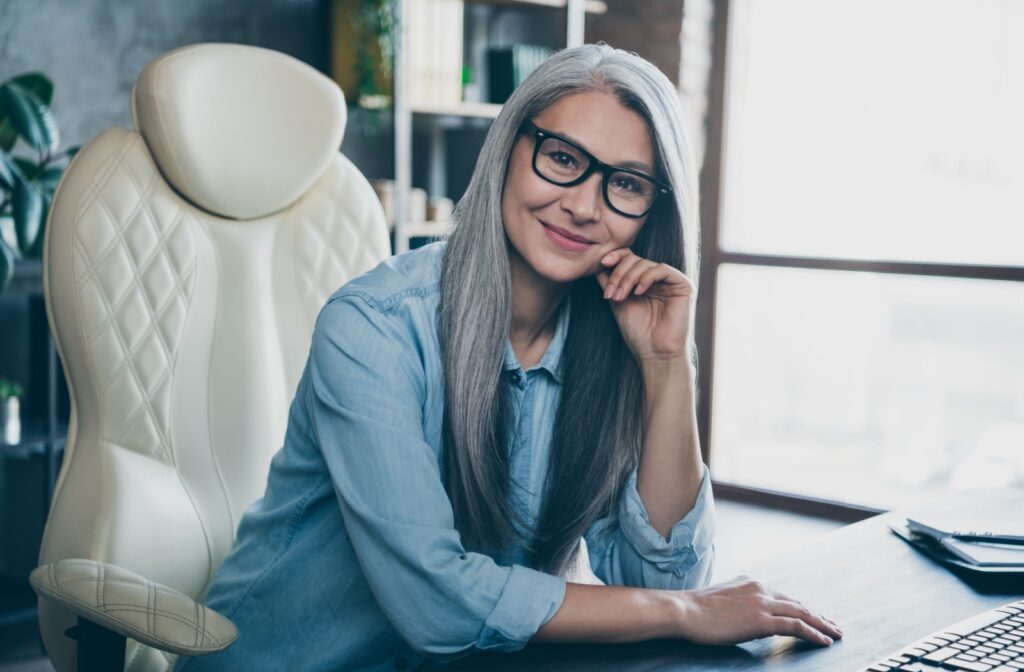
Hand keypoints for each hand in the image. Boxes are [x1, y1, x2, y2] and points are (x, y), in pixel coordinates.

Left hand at [594, 248, 693, 363]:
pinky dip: (646, 278)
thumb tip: (596, 262)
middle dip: (619, 274)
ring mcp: (670, 280)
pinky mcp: (683, 285)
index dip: (616, 256)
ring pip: (645, 264)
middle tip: (611, 293)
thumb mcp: (617, 302)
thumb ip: (609, 282)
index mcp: (642, 280)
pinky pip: (661, 270)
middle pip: (634, 259)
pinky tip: (638, 292)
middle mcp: (657, 278)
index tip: (603, 262)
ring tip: (620, 297)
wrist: (655, 353)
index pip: (629, 258)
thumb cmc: (638, 332)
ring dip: (628, 279)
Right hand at [672, 575, 843, 646]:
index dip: (802, 607)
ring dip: (822, 624)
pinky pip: (796, 626)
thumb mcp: (723, 598)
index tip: (814, 616)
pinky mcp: (761, 620)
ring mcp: (762, 603)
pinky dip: (813, 633)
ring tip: (835, 634)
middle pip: (798, 603)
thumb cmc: (696, 609)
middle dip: (818, 615)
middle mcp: (761, 589)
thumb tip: (745, 613)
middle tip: (833, 626)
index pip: (784, 596)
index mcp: (752, 583)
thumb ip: (740, 602)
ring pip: (802, 612)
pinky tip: (823, 640)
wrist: (684, 610)